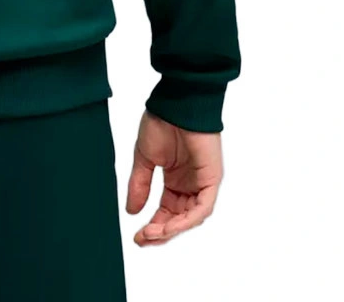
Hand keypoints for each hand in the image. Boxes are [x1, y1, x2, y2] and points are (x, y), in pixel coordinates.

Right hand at [125, 110, 222, 245]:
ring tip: (153, 234)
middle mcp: (190, 185)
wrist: (176, 103)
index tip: (137, 236)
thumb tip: (132, 211)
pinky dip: (187, 219)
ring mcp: (202, 183)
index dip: (153, 226)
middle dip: (161, 232)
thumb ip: (140, 185)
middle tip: (143, 239)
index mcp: (176, 180)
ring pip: (191, 217)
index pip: (166, 212)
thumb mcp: (145, 158)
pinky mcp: (211, 179)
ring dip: (172, 228)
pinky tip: (170, 225)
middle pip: (179, 219)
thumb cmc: (162, 122)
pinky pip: (202, 207)